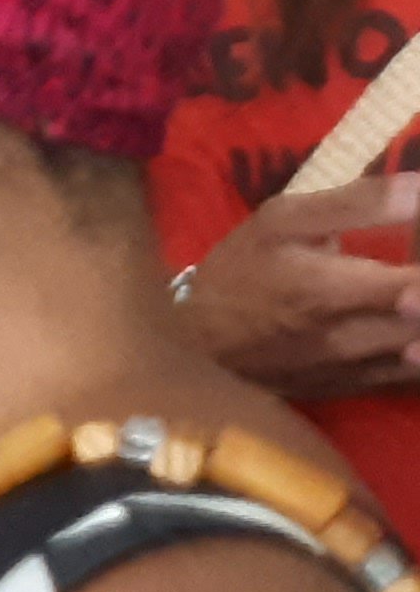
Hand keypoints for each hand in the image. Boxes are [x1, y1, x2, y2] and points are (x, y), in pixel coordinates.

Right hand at [179, 177, 419, 399]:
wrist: (194, 344)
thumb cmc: (239, 271)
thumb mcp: (281, 221)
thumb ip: (356, 203)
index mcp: (333, 290)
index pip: (418, 285)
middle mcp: (349, 338)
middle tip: (417, 279)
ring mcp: (352, 370)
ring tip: (413, 297)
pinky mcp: (352, 388)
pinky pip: (409, 377)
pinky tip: (412, 331)